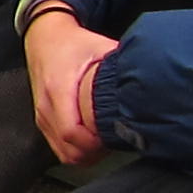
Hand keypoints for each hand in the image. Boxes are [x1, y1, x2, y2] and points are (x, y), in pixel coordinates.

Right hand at [23, 6, 119, 165]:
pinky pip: (58, 147)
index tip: (114, 139)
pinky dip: (76, 150)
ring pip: (63, 153)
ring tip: (106, 142)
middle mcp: (46, 105)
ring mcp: (42, 115)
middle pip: (68, 149)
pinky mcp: (43, 120)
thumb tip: (150, 78)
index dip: (95, 144)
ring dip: (86, 154)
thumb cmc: (72, 44)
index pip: (71, 132)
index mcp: (59, 88)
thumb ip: (122, 64)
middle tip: (116, 141)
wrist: (44, 38)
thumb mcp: (100, 47)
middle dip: (94, 153)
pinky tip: (92, 140)